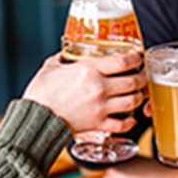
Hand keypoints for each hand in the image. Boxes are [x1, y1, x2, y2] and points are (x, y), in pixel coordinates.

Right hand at [23, 52, 145, 133]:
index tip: (138, 58)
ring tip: (138, 94)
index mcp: (89, 70)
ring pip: (133, 101)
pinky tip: (130, 118)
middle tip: (142, 76)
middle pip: (134, 81)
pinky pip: (123, 124)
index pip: (124, 62)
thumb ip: (63, 58)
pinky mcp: (98, 124)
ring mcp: (101, 107)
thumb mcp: (51, 67)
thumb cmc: (40, 92)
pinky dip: (130, 122)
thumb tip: (67, 53)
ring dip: (139, 97)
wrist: (35, 118)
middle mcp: (99, 88)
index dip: (136, 58)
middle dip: (143, 78)